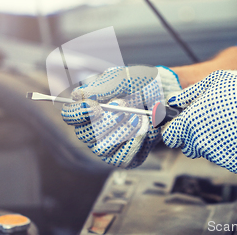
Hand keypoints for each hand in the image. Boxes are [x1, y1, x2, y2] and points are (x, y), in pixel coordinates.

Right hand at [61, 66, 180, 167]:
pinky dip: (135, 143)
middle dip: (106, 122)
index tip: (95, 106)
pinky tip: (145, 130)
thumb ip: (103, 86)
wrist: (166, 95)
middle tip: (124, 110)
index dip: (78, 113)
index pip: (70, 116)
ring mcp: (108, 145)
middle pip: (85, 135)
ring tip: (139, 117)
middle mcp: (94, 130)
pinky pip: (122, 158)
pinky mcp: (125, 157)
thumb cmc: (142, 84)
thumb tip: (79, 94)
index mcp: (88, 108)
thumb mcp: (125, 78)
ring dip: (122, 132)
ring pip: (103, 148)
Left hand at [162, 69, 236, 173]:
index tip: (184, 125)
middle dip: (197, 136)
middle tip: (216, 121)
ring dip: (218, 143)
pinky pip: (233, 159)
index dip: (177, 130)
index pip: (170, 137)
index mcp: (191, 124)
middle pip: (190, 147)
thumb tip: (175, 101)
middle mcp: (202, 144)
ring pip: (212, 154)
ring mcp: (221, 157)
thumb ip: (189, 94)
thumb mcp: (213, 81)